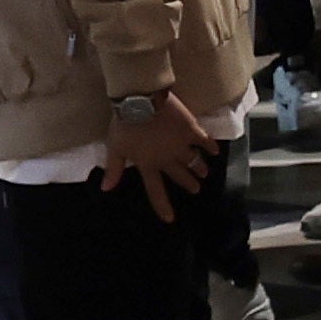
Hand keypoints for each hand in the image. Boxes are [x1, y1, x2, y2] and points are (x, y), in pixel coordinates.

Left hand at [111, 93, 219, 215]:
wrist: (140, 100)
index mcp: (149, 165)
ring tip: (204, 173)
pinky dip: (210, 146)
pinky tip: (215, 151)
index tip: (170, 219)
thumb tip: (106, 189)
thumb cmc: (124, 125)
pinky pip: (203, 140)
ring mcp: (181, 145)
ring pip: (193, 161)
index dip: (162, 206)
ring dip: (199, 168)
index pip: (155, 190)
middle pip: (180, 175)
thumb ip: (113, 169)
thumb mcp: (115, 148)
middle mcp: (167, 159)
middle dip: (188, 183)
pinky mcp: (190, 130)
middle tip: (196, 189)